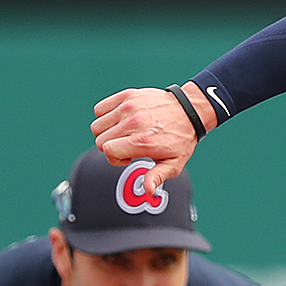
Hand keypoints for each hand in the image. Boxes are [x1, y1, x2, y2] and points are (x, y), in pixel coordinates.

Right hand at [90, 83, 213, 191]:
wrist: (188, 110)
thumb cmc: (180, 138)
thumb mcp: (174, 163)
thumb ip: (157, 176)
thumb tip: (148, 189)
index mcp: (142, 141)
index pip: (106, 150)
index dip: (113, 158)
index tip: (127, 157)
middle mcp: (133, 122)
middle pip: (99, 139)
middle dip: (109, 147)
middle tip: (127, 146)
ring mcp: (129, 106)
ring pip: (97, 124)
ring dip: (106, 132)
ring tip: (124, 133)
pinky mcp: (127, 96)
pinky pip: (100, 109)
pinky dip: (105, 116)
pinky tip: (120, 121)